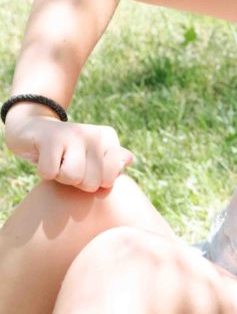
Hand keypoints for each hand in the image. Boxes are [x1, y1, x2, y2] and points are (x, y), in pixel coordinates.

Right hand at [3, 109, 133, 191]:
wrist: (32, 131)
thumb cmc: (66, 152)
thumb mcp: (93, 157)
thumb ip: (114, 163)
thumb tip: (128, 160)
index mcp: (109, 139)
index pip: (110, 178)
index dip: (94, 182)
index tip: (86, 168)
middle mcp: (95, 134)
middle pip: (92, 183)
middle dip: (76, 182)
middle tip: (68, 165)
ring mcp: (74, 134)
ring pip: (73, 178)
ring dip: (60, 177)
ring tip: (58, 162)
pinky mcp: (51, 138)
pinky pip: (50, 173)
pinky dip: (44, 172)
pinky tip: (45, 158)